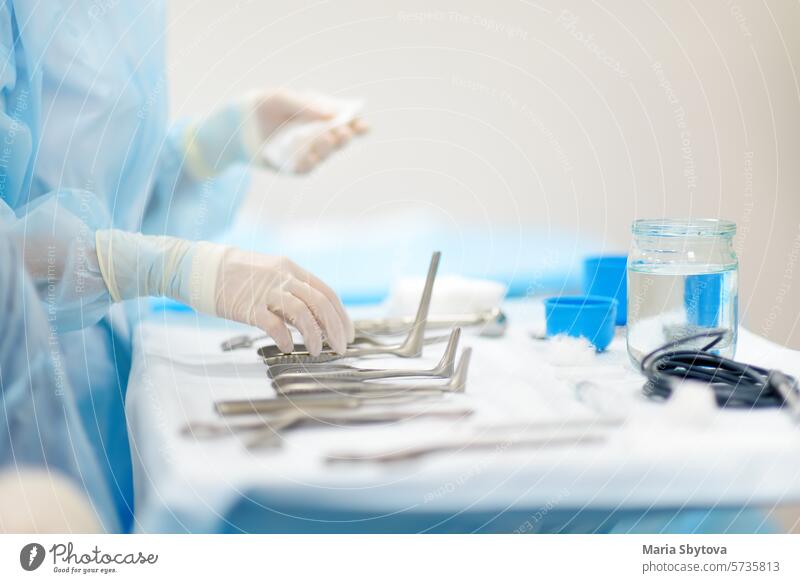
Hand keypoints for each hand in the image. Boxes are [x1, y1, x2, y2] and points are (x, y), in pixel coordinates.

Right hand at [213, 248, 353, 355]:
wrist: (202, 268)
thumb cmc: (237, 275)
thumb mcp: (270, 274)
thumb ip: (291, 291)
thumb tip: (314, 318)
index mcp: (291, 269)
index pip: (326, 292)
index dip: (341, 315)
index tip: (348, 334)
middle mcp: (283, 277)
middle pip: (320, 303)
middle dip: (335, 329)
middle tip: (340, 348)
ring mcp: (266, 291)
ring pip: (302, 313)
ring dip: (314, 336)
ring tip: (316, 352)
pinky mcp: (248, 306)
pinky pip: (274, 325)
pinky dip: (286, 338)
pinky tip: (288, 348)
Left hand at [247, 89, 367, 172]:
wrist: (236, 124)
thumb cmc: (262, 107)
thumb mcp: (281, 98)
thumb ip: (305, 105)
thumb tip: (331, 113)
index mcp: (320, 119)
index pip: (345, 123)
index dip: (356, 126)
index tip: (364, 125)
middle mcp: (316, 138)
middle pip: (338, 141)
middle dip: (346, 137)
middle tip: (346, 131)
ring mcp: (305, 153)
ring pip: (323, 155)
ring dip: (328, 149)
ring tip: (329, 138)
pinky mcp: (291, 167)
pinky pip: (304, 168)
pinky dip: (309, 163)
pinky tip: (311, 157)